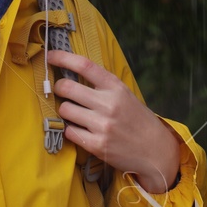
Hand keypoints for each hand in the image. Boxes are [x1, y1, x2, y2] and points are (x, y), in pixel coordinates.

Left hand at [45, 50, 181, 193]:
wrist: (155, 150)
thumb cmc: (138, 121)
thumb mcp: (126, 95)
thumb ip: (103, 86)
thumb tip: (72, 75)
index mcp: (116, 87)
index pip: (84, 66)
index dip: (63, 58)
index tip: (51, 56)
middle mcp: (109, 104)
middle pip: (66, 87)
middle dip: (59, 88)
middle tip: (63, 91)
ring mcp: (102, 125)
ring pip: (64, 110)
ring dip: (66, 111)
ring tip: (77, 115)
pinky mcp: (96, 145)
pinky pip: (69, 131)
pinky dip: (72, 130)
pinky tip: (82, 131)